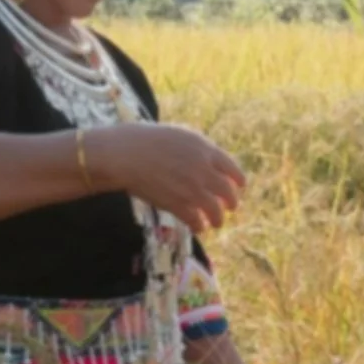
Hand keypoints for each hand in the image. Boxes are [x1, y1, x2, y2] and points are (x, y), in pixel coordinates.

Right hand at [87, 123, 246, 233]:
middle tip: (230, 207)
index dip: (238, 180)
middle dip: (231, 202)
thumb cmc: (143, 140)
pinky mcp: (177, 204)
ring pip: (215, 210)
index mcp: (204, 150)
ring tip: (216, 223)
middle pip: (227, 191)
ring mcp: (191, 188)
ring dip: (218, 219)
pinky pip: (195, 220)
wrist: (123, 155)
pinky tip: (198, 228)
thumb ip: (196, 148)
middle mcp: (203, 170)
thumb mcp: (177, 135)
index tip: (240, 186)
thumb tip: (207, 159)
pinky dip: (199, 226)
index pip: (232, 168)